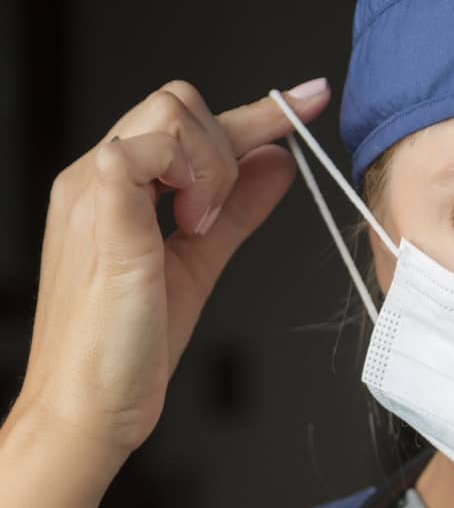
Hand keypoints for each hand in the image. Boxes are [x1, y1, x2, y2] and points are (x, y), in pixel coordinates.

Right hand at [18, 77, 331, 459]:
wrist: (89, 408)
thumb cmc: (127, 351)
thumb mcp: (198, 265)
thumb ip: (236, 212)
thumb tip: (277, 165)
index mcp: (114, 187)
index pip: (185, 123)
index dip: (256, 111)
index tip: (310, 100)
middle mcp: (96, 176)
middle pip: (177, 100)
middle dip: (226, 147)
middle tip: (216, 220)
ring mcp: (92, 188)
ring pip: (170, 110)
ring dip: (210, 166)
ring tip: (198, 230)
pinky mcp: (100, 210)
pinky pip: (146, 146)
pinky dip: (189, 179)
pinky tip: (189, 228)